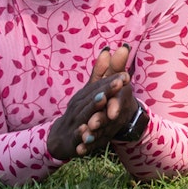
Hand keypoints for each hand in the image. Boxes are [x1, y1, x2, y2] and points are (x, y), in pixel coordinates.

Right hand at [46, 45, 136, 159]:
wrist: (60, 139)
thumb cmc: (80, 112)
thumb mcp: (90, 94)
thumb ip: (101, 74)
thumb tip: (108, 49)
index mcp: (84, 95)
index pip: (99, 85)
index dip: (113, 79)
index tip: (127, 74)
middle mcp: (78, 106)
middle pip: (93, 96)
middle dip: (107, 89)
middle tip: (122, 81)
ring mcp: (74, 122)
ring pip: (84, 114)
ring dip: (94, 107)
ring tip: (103, 99)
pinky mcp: (71, 139)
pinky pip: (76, 136)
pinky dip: (80, 134)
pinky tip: (85, 132)